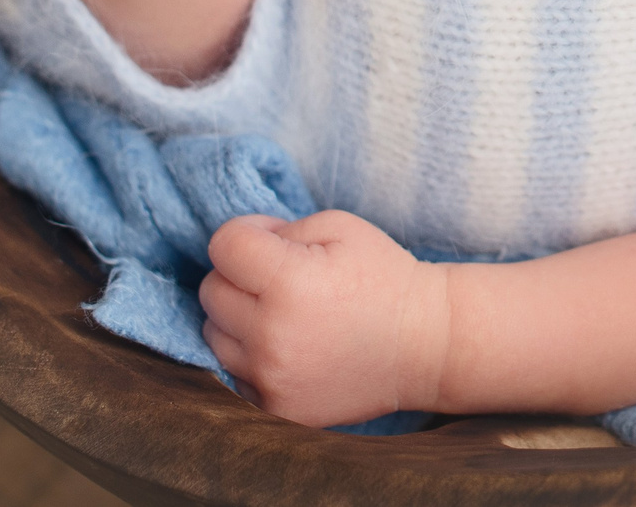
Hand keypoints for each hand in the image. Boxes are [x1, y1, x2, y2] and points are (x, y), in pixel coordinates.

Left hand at [200, 210, 449, 426]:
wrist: (424, 344)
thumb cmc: (383, 276)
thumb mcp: (339, 227)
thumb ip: (280, 229)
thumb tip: (237, 248)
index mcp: (288, 283)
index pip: (223, 246)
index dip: (244, 235)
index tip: (271, 241)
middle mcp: (272, 336)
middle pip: (211, 292)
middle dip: (239, 277)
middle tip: (281, 280)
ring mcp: (271, 379)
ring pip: (213, 335)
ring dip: (239, 320)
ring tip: (284, 315)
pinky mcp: (276, 409)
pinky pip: (233, 374)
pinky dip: (251, 358)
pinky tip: (289, 347)